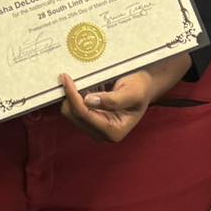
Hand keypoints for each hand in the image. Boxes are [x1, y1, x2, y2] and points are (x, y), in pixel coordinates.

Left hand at [57, 55, 191, 143]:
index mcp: (113, 131)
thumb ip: (112, 100)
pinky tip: (79, 85)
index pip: (84, 115)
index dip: (73, 96)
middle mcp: (102, 134)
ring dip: (71, 96)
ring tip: (75, 80)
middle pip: (74, 116)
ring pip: (70, 113)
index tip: (66, 78)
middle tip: (67, 76)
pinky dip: (74, 96)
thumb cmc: (141, 89)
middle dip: (69, 96)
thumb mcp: (132, 92)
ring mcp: (95, 128)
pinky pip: (73, 109)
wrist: (144, 87)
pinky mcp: (90, 120)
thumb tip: (88, 101)